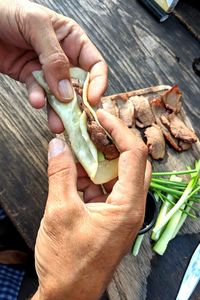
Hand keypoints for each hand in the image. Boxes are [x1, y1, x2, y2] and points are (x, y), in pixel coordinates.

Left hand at [0, 0, 106, 132]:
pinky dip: (38, 99)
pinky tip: (36, 101)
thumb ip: (54, 58)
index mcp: (73, 40)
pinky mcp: (31, 77)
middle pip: (80, 85)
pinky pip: (39, 92)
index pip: (95, 65)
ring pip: (60, 95)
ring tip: (57, 124)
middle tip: (76, 120)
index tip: (93, 99)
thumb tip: (66, 91)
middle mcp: (64, 56)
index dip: (98, 83)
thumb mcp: (37, 26)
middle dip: (78, 103)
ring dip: (59, 110)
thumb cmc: (10, 11)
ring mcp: (48, 69)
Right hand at [32, 110, 150, 299]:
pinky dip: (91, 176)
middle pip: (130, 161)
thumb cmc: (68, 262)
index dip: (119, 130)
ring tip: (76, 149)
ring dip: (97, 160)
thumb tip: (58, 145)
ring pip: (116, 173)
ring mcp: (121, 211)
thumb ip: (60, 174)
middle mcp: (131, 206)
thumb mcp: (60, 212)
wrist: (67, 295)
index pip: (135, 154)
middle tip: (90, 129)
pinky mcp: (110, 216)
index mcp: (128, 205)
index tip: (102, 116)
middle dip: (110, 142)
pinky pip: (105, 187)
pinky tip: (73, 171)